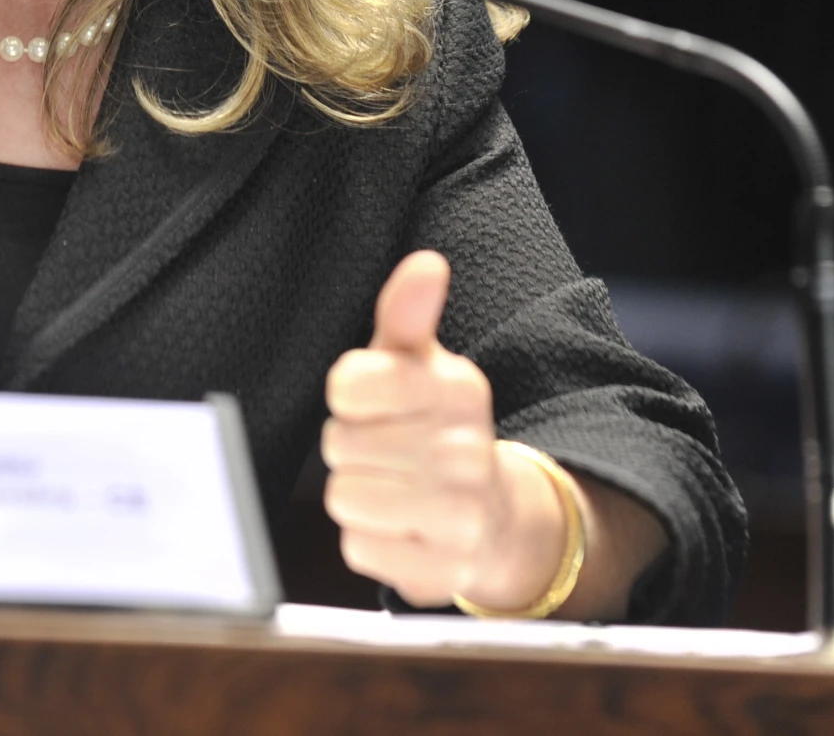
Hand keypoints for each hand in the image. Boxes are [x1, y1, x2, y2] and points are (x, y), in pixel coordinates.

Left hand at [321, 250, 572, 610]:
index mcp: (460, 388)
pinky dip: (369, 540)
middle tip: (386, 451)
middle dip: (351, 448)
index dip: (349, 396)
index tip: (374, 401)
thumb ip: (407, 313)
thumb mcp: (419, 364)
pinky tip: (402, 527)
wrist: (493, 515)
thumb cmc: (433, 427)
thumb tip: (425, 263)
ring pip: (345, 496)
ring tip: (393, 487)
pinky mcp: (442, 569)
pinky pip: (358, 548)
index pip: (349, 384)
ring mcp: (460, 514)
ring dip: (357, 494)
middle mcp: (468, 450)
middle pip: (340, 443)